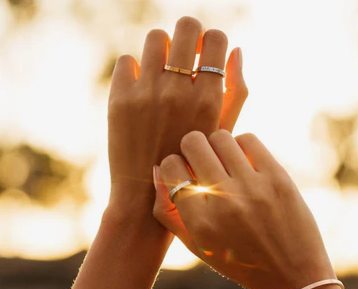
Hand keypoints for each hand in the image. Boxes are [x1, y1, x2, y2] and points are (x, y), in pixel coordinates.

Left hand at [107, 17, 247, 216]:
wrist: (147, 193)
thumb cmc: (191, 162)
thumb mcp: (221, 133)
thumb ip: (235, 91)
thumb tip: (236, 50)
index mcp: (208, 99)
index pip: (216, 38)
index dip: (212, 41)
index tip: (205, 54)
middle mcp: (177, 92)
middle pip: (186, 26)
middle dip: (189, 35)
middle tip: (184, 54)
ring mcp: (146, 94)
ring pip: (155, 38)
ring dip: (162, 50)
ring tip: (162, 72)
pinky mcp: (119, 99)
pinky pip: (127, 60)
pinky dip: (135, 71)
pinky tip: (141, 90)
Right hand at [152, 130, 335, 288]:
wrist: (291, 275)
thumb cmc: (237, 261)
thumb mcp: (195, 246)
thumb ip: (167, 211)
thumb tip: (158, 169)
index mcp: (199, 221)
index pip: (171, 167)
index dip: (173, 165)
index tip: (184, 172)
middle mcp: (224, 200)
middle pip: (193, 143)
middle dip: (191, 149)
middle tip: (201, 162)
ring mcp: (253, 187)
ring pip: (220, 136)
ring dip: (216, 146)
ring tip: (224, 163)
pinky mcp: (278, 178)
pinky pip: (249, 139)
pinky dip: (241, 146)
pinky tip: (243, 162)